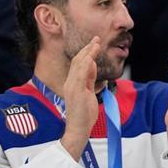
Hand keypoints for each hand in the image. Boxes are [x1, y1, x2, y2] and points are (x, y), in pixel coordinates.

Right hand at [60, 37, 100, 159]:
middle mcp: (70, 82)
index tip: (94, 44)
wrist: (78, 128)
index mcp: (73, 83)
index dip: (86, 53)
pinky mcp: (76, 90)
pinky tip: (91, 56)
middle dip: (88, 49)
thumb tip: (93, 68)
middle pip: (78, 61)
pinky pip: (80, 73)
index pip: (79, 64)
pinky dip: (86, 63)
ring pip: (79, 64)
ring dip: (88, 52)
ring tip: (96, 43)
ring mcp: (72, 86)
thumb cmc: (84, 114)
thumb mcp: (89, 93)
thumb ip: (89, 80)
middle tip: (96, 39)